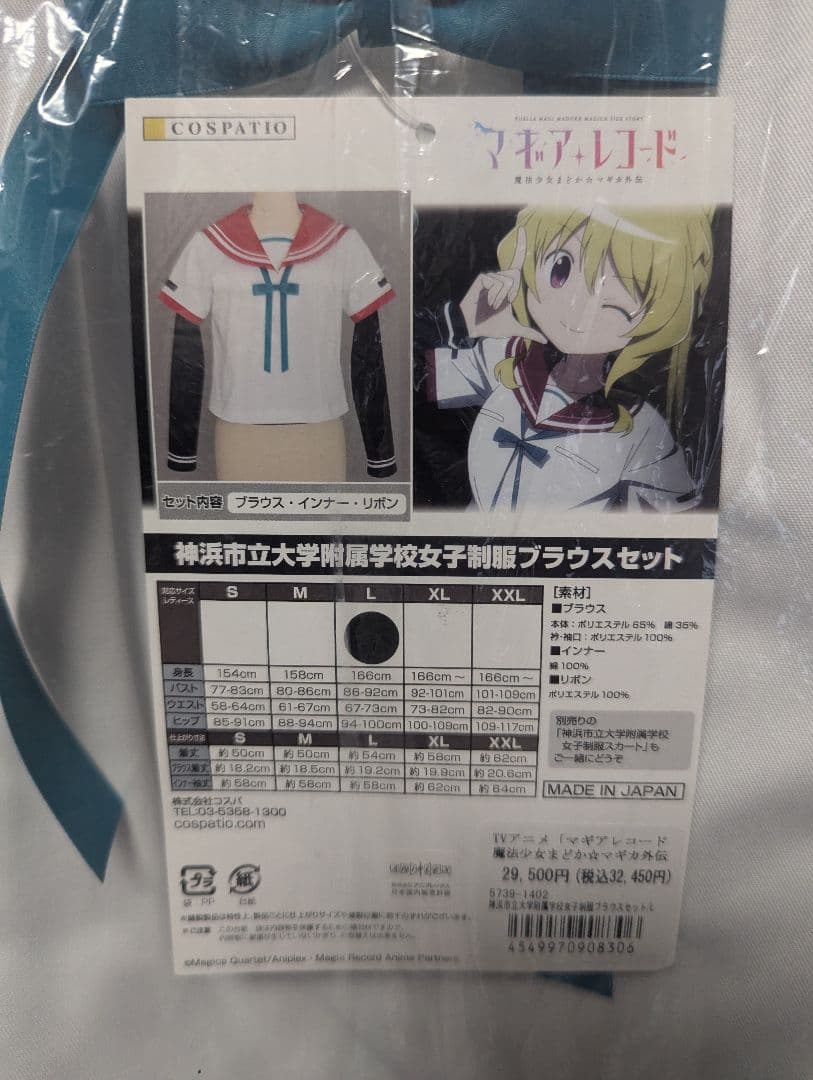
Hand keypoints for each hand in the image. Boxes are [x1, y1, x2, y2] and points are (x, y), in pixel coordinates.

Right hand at [459, 227, 546, 343]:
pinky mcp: (483, 278)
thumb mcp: (512, 328)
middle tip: (501, 305)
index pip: (517, 265)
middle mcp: (501, 279)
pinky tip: (487, 302)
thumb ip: (529, 331)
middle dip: (511, 293)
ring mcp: (491, 278)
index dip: (520, 248)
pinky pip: (496, 282)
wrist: (472, 327)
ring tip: (492, 306)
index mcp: (508, 287)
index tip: (523, 230)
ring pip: (507, 280)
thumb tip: (545, 340)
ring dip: (501, 297)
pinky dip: (494, 295)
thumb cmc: (490, 325)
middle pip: (515, 276)